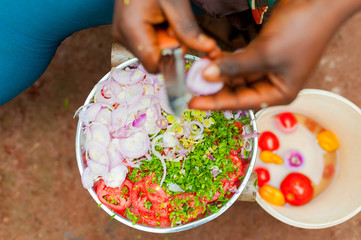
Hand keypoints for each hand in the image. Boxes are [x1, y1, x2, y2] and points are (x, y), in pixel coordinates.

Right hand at [112, 0, 217, 72]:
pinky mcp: (125, 31)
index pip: (154, 65)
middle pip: (153, 59)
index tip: (182, 41)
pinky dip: (158, 36)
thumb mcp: (176, 4)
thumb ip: (189, 31)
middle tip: (173, 24)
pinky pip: (146, 44)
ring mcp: (122, 34)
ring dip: (164, 41)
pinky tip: (159, 20)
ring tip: (165, 19)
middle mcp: (122, 36)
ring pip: (151, 52)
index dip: (172, 59)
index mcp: (131, 29)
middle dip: (169, 47)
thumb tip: (210, 50)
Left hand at [189, 0, 360, 110]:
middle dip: (214, 86)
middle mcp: (272, 85)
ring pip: (235, 76)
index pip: (240, 103)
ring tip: (197, 68)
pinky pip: (239, 62)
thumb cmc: (302, 31)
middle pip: (237, 91)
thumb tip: (207, 76)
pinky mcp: (262, 55)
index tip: (193, 102)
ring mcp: (267, 69)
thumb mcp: (264, 54)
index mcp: (279, 94)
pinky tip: (211, 57)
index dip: (214, 102)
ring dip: (218, 71)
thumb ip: (234, 67)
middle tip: (191, 83)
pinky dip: (226, 60)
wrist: (319, 2)